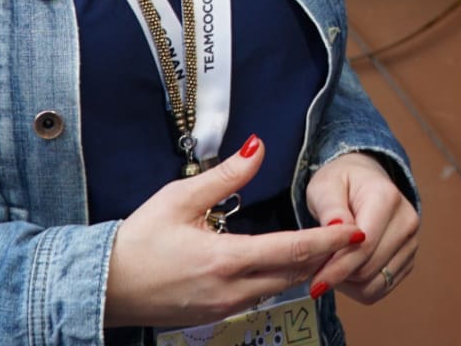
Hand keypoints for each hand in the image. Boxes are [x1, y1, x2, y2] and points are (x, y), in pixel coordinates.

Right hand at [104, 136, 363, 327]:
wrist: (104, 286)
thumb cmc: (138, 241)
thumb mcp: (180, 198)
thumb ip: (226, 176)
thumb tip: (258, 147)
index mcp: (227, 260)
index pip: (293, 250)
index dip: (329, 241)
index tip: (357, 232)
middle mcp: (232, 290)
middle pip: (294, 274)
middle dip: (325, 256)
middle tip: (351, 236)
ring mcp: (224, 307)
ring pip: (279, 288)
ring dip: (304, 269)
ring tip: (326, 246)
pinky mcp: (215, 314)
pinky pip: (259, 296)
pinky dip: (279, 279)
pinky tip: (284, 263)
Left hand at [304, 152, 418, 304]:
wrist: (363, 181)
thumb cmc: (341, 182)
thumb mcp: (326, 186)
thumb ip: (330, 208)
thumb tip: (337, 229)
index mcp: (387, 198)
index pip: (365, 245)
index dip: (338, 268)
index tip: (315, 283)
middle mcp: (407, 221)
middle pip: (369, 268)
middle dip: (339, 275)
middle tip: (316, 271)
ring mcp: (411, 242)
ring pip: (375, 284)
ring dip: (348, 284)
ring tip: (329, 268)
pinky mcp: (408, 259)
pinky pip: (381, 289)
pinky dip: (359, 288)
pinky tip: (344, 272)